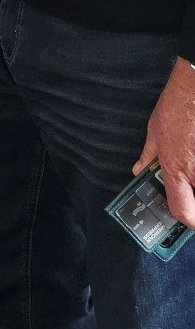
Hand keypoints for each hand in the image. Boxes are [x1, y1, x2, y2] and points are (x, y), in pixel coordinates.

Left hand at [133, 56, 194, 227]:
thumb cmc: (176, 108)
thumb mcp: (154, 132)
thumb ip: (148, 156)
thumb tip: (139, 169)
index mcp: (176, 171)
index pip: (183, 211)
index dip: (186, 220)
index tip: (186, 219)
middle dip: (194, 202)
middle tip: (188, 191)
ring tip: (190, 163)